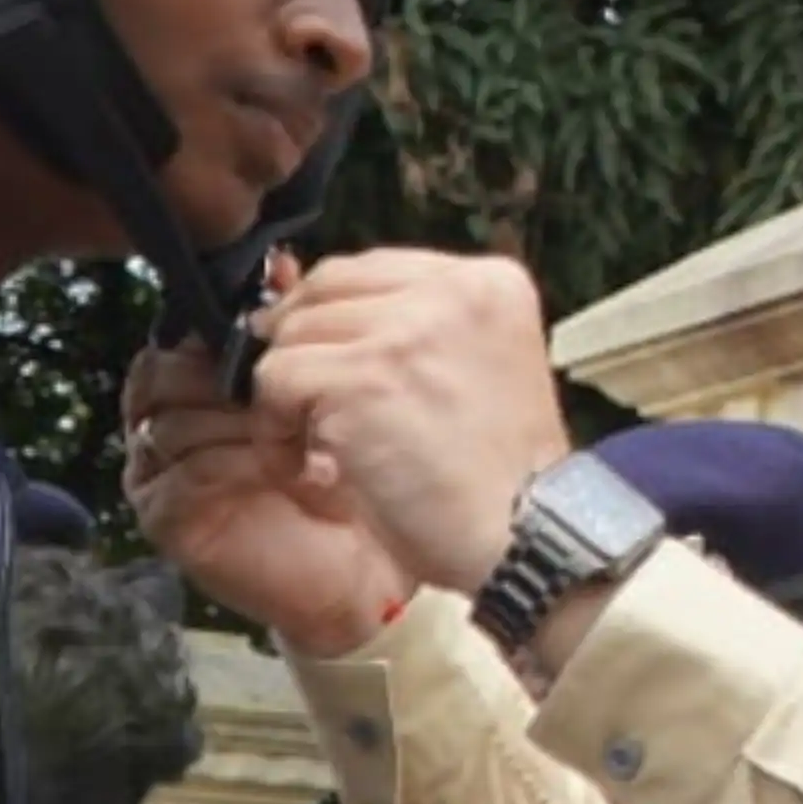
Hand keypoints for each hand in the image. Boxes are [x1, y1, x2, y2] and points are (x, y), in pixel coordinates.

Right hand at [125, 326, 410, 652]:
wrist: (363, 566)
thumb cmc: (347, 474)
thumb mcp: (327, 392)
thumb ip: (296, 335)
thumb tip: (282, 260)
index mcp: (191, 386)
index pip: (179, 336)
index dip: (223, 327)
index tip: (276, 324)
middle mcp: (163, 425)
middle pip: (159, 372)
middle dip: (221, 370)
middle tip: (279, 378)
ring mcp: (157, 474)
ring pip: (170, 420)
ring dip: (235, 418)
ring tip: (292, 426)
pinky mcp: (166, 519)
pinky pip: (180, 474)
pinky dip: (232, 462)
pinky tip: (283, 466)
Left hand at [246, 249, 579, 596]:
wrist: (527, 535)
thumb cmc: (501, 474)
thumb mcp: (483, 368)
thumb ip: (422, 328)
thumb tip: (318, 309)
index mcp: (490, 283)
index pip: (372, 269)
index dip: (332, 314)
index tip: (323, 361)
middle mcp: (452, 292)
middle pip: (325, 290)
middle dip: (301, 347)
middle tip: (301, 404)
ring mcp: (406, 332)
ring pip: (292, 334)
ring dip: (286, 395)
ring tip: (311, 446)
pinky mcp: (363, 379)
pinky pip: (275, 379)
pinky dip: (276, 428)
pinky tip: (303, 465)